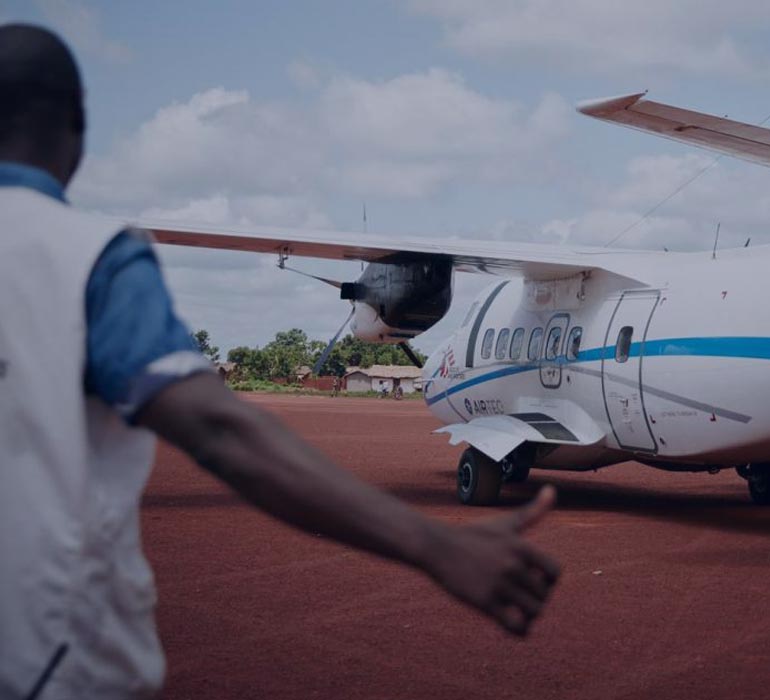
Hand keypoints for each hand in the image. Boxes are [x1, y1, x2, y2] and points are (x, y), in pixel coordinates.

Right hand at [422, 486, 558, 635]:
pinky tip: (508, 623)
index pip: (555, 572)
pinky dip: (519, 630)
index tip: (533, 579)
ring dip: (527, 616)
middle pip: (543, 596)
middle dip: (534, 599)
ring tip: (515, 610)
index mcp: (521, 546)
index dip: (548, 580)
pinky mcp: (485, 602)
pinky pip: (516, 626)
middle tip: (518, 597)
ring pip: (533, 612)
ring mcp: (499, 584)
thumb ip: (532, 511)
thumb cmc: (473, 535)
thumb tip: (552, 489)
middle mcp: (513, 565)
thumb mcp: (504, 523)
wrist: (437, 546)